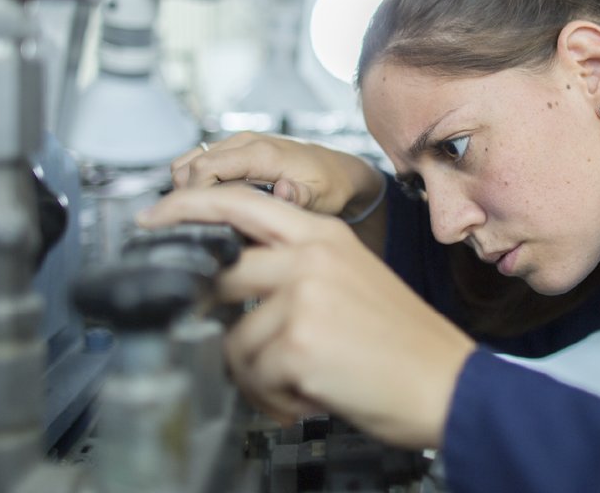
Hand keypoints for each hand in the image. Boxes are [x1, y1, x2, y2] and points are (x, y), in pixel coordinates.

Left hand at [136, 185, 475, 449]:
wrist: (447, 384)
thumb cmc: (404, 343)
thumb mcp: (353, 280)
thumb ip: (296, 269)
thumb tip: (231, 284)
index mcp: (325, 236)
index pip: (240, 202)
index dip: (186, 207)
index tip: (152, 219)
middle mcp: (311, 256)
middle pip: (221, 275)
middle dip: (216, 318)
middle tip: (242, 348)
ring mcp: (302, 295)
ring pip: (233, 339)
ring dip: (258, 373)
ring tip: (300, 381)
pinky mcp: (297, 341)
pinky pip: (252, 375)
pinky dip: (274, 397)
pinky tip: (309, 395)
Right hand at [171, 133, 382, 219]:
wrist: (338, 170)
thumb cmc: (330, 185)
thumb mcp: (322, 196)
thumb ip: (301, 196)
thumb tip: (283, 192)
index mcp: (261, 153)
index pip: (205, 168)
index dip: (195, 196)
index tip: (200, 221)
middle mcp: (245, 142)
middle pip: (190, 164)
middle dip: (188, 195)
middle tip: (202, 223)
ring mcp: (238, 143)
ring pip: (189, 160)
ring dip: (189, 187)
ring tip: (208, 213)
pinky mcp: (236, 149)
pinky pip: (200, 160)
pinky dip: (196, 180)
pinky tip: (215, 202)